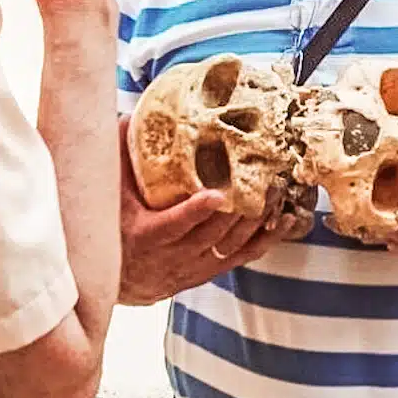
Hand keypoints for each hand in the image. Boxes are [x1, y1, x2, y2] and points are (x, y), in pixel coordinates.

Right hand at [119, 120, 288, 304]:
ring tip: (277, 192)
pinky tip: (285, 219)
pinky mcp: (211, 270)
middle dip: (240, 208)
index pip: (174, 224)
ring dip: (257, 220)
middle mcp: (173, 256)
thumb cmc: (116, 229)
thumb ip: (119, 160)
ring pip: (232, 244)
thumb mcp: (111, 196)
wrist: (120, 278)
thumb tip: (131, 119)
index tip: (215, 195)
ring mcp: (195, 266)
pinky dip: (266, 238)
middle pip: (213, 233)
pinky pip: (243, 255)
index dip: (195, 211)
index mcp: (147, 236)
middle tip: (264, 181)